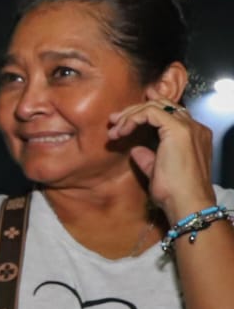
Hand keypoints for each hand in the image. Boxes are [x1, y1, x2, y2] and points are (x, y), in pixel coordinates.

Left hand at [107, 100, 215, 218]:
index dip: (146, 110)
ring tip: (114, 130)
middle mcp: (194, 127)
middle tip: (114, 120)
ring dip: (130, 115)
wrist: (186, 203)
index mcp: (193, 136)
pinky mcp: (178, 130)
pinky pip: (151, 113)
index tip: (124, 119)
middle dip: (134, 110)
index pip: (170, 113)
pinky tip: (121, 132)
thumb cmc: (174, 193)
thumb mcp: (157, 171)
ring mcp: (188, 127)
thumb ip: (148, 157)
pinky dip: (133, 119)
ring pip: (155, 107)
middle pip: (162, 105)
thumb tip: (135, 150)